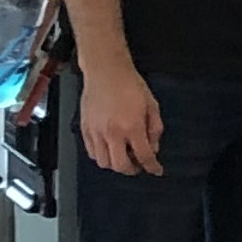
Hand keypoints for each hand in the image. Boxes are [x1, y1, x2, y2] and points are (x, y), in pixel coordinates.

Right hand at [80, 57, 165, 176]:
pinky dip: (102, 156)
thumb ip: (155, 128)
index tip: (156, 170)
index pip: (144, 156)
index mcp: (132, 126)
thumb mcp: (152, 105)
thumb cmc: (130, 84)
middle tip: (139, 164)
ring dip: (115, 164)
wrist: (106, 71)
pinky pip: (91, 152)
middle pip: (120, 166)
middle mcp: (112, 133)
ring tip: (123, 156)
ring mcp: (96, 132)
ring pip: (103, 162)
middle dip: (132, 169)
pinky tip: (110, 149)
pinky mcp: (85, 129)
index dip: (152, 167)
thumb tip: (153, 147)